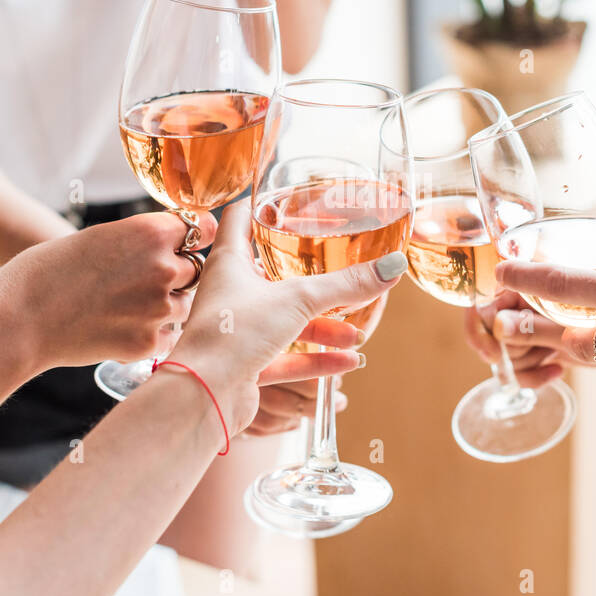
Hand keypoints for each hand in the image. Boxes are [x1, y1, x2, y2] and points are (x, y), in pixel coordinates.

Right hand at [0, 210, 216, 371]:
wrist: (19, 318)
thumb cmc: (50, 271)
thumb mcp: (101, 237)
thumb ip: (143, 241)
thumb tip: (175, 246)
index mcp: (152, 232)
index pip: (203, 229)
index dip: (195, 238)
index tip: (188, 244)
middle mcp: (164, 267)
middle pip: (197, 269)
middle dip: (178, 275)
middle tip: (142, 282)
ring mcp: (159, 308)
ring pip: (186, 304)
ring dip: (168, 305)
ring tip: (127, 306)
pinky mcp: (148, 342)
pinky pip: (169, 335)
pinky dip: (154, 334)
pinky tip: (123, 328)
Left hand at [164, 200, 406, 433]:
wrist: (203, 396)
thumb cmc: (232, 334)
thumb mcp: (298, 299)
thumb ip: (347, 284)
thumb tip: (393, 266)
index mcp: (230, 262)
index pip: (242, 218)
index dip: (264, 205)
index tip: (290, 199)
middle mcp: (231, 293)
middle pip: (274, 273)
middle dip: (312, 277)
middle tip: (341, 269)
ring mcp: (238, 331)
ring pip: (286, 321)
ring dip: (322, 326)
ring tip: (358, 333)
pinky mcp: (246, 365)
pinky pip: (287, 357)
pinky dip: (316, 359)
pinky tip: (348, 362)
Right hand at [462, 292, 565, 388]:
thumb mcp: (566, 327)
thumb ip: (532, 326)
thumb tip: (497, 327)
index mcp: (523, 283)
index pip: (480, 302)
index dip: (479, 331)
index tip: (494, 356)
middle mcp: (517, 298)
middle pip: (487, 332)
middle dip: (512, 349)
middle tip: (544, 345)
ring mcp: (522, 324)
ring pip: (499, 354)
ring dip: (526, 362)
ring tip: (554, 351)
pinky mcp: (530, 344)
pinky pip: (512, 368)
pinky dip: (531, 375)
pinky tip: (556, 369)